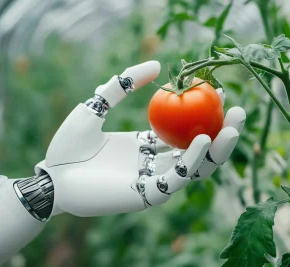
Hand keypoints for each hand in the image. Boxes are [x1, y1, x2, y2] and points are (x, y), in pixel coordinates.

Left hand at [35, 61, 245, 216]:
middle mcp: (155, 162)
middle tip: (238, 111)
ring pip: (196, 167)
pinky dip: (192, 161)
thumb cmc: (69, 144)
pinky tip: (204, 139)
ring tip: (233, 126)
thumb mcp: (96, 105)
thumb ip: (122, 85)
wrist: (51, 176)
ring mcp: (154, 180)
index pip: (183, 129)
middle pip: (198, 149)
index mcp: (146, 143)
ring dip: (218, 148)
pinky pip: (177, 178)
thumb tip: (156, 67)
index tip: (218, 91)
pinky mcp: (148, 195)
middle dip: (222, 131)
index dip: (203, 112)